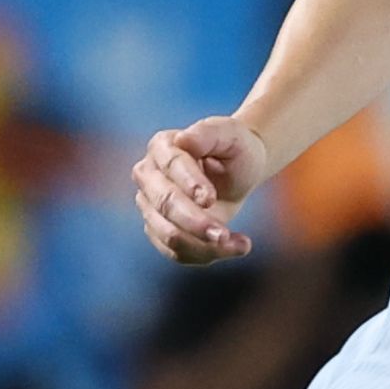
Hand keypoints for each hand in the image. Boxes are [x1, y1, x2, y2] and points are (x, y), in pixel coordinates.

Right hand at [133, 116, 267, 265]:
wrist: (240, 171)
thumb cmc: (235, 148)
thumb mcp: (231, 134)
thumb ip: (208, 133)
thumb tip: (183, 140)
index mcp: (162, 147)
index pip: (171, 167)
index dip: (189, 184)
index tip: (209, 198)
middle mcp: (149, 176)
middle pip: (164, 205)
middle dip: (195, 222)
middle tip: (223, 234)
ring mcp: (151, 206)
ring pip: (169, 235)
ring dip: (204, 245)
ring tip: (240, 244)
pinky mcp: (161, 231)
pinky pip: (178, 253)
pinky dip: (208, 255)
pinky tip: (236, 246)